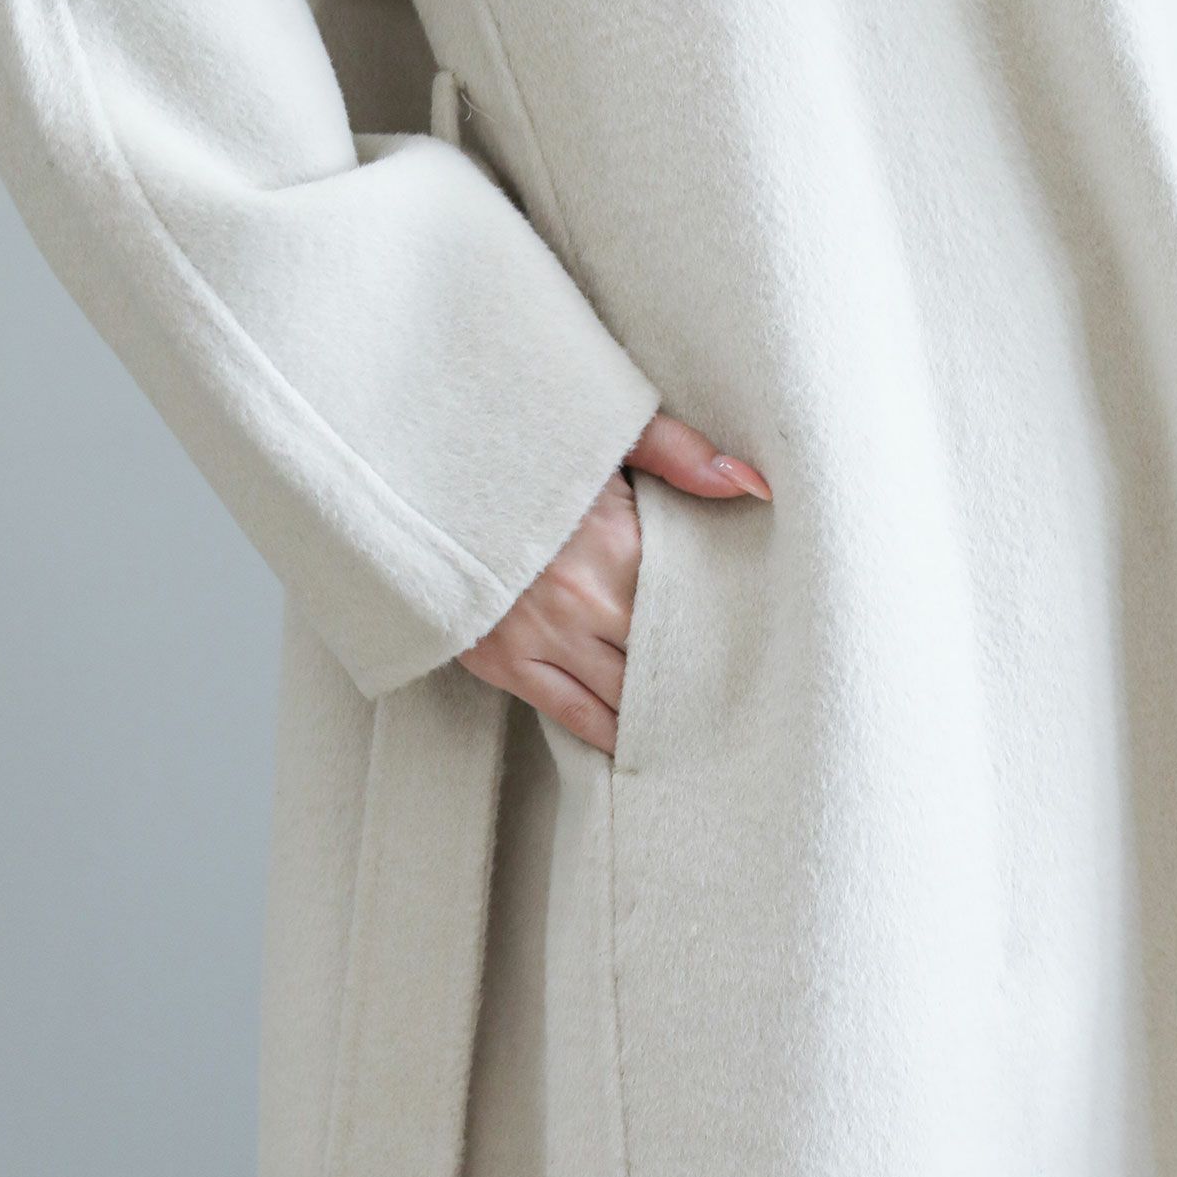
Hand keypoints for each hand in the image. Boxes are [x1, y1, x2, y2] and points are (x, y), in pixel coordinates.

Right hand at [458, 411, 772, 753]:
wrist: (417, 471)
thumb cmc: (516, 447)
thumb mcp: (602, 432)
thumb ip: (680, 453)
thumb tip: (755, 486)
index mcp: (619, 540)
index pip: (693, 602)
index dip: (726, 624)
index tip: (760, 641)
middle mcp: (587, 597)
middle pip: (665, 655)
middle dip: (700, 675)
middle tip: (745, 703)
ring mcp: (543, 635)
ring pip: (625, 695)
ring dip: (661, 712)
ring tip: (702, 731)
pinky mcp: (503, 661)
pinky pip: (574, 713)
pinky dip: (610, 734)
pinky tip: (638, 745)